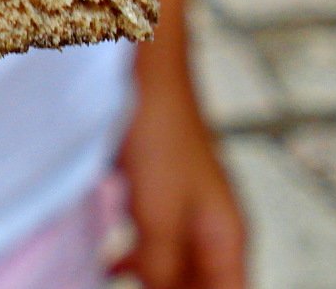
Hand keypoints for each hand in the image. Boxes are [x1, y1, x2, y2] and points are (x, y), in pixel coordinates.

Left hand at [111, 0, 246, 288]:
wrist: (142, 67)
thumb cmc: (158, 129)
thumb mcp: (159, 213)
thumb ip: (162, 267)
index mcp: (227, 236)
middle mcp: (212, 227)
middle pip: (203, 287)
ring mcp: (185, 211)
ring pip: (176, 272)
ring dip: (152, 286)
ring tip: (117, 283)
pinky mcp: (156, 196)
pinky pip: (151, 248)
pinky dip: (134, 265)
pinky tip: (108, 266)